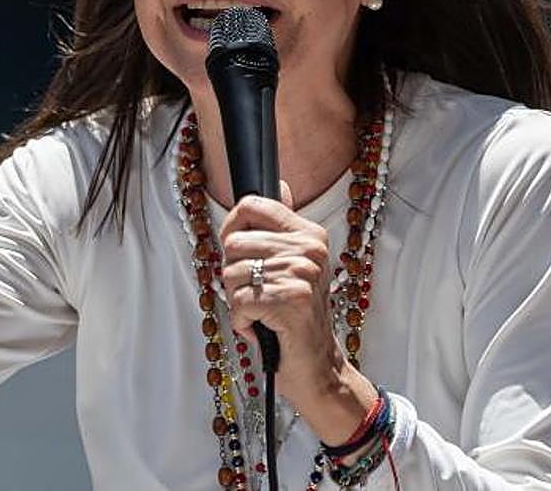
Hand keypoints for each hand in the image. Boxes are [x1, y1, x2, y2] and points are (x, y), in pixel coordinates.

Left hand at [218, 182, 347, 407]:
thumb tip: (281, 184)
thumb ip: (282, 227)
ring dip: (237, 301)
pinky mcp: (289, 300)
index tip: (236, 250)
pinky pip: (237, 302)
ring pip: (232, 274)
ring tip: (261, 313)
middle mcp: (309, 249)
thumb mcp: (295, 265)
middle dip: (233, 275)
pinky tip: (262, 328)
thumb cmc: (297, 318)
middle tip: (256, 294)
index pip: (253, 204)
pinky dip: (241, 321)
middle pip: (233, 243)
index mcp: (309, 234)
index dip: (232, 227)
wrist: (319, 367)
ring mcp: (300, 274)